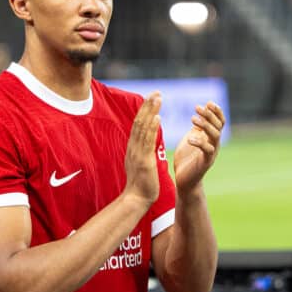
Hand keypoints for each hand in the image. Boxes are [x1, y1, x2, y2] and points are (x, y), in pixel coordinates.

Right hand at [123, 92, 161, 206]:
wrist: (136, 199)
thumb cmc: (141, 184)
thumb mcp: (140, 164)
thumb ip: (142, 152)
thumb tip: (145, 144)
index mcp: (133, 147)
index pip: (138, 124)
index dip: (145, 110)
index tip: (152, 98)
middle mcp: (134, 147)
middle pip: (139, 121)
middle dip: (148, 106)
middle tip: (155, 92)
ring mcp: (138, 153)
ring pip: (143, 127)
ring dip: (151, 111)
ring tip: (158, 98)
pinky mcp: (144, 160)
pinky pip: (148, 141)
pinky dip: (152, 127)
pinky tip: (157, 117)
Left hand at [174, 102, 224, 193]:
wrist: (184, 180)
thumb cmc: (186, 159)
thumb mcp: (190, 139)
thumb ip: (196, 129)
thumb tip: (198, 114)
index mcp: (211, 138)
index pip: (220, 121)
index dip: (216, 111)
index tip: (208, 103)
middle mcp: (214, 144)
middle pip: (218, 126)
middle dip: (209, 115)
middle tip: (197, 107)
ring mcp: (212, 153)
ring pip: (215, 135)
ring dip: (205, 125)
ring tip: (193, 118)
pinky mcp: (206, 162)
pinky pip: (207, 150)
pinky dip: (200, 142)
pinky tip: (190, 138)